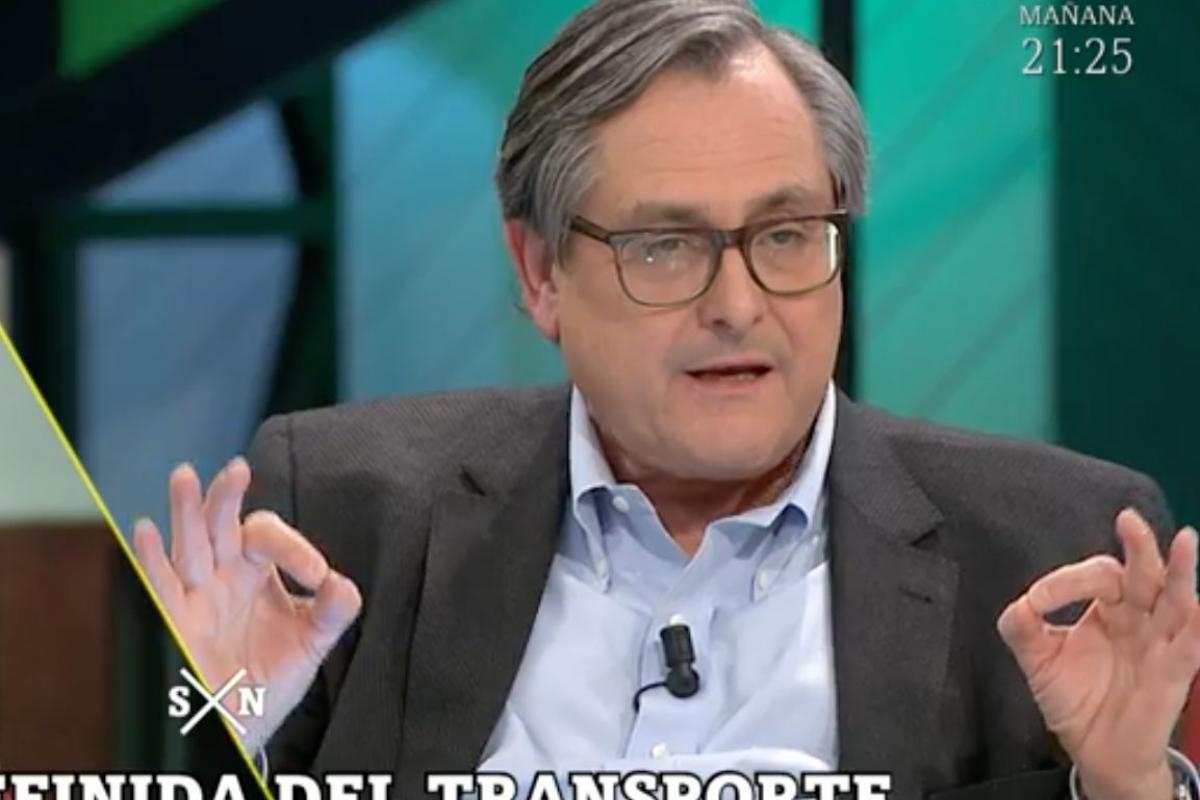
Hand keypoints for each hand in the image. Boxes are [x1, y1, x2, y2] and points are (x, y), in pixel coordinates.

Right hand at [132, 458, 361, 750]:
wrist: (243, 724)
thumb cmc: (272, 676)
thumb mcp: (313, 642)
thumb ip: (332, 612)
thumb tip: (342, 584)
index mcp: (257, 570)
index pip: (269, 538)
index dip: (294, 548)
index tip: (317, 577)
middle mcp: (223, 575)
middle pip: (221, 525)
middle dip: (226, 497)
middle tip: (238, 469)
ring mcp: (195, 597)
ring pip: (188, 546)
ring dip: (186, 512)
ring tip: (186, 476)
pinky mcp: (173, 623)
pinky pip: (159, 587)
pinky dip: (150, 559)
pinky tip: (145, 530)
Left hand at [998, 508, 1199, 799]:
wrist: (1096, 751)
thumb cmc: (1075, 699)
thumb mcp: (1038, 659)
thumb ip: (1023, 628)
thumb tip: (1021, 603)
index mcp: (1109, 609)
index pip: (1096, 577)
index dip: (1066, 582)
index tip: (1038, 600)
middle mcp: (1139, 620)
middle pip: (1144, 576)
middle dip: (1139, 547)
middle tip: (1128, 519)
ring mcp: (1160, 645)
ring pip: (1176, 601)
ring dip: (1181, 572)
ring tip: (1185, 541)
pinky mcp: (1173, 675)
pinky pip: (1188, 647)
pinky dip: (1195, 625)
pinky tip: (1195, 604)